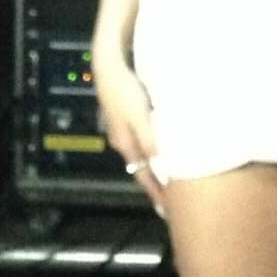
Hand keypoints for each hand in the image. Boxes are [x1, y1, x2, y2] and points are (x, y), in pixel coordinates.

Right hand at [92, 49, 167, 215]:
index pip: (144, 176)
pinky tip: (157, 146)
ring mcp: (121, 128)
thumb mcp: (139, 116)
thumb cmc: (125, 89)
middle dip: (156, 183)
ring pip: (140, 154)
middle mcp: (122, 140)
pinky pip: (140, 140)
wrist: (107, 65)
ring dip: (154, 166)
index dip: (157, 193)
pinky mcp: (124, 116)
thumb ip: (149, 140)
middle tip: (169, 200)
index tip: (168, 210)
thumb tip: (161, 166)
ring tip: (167, 178)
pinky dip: (151, 149)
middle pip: (141, 168)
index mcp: (126, 144)